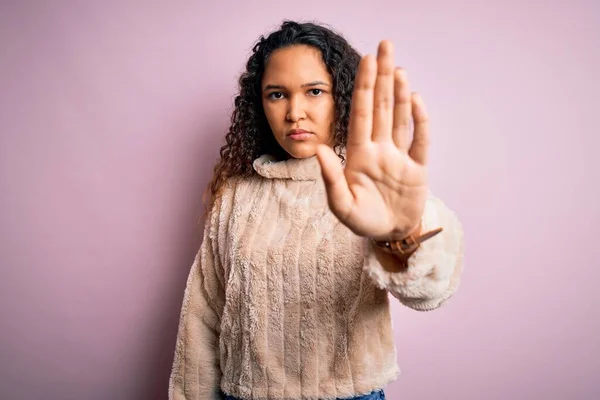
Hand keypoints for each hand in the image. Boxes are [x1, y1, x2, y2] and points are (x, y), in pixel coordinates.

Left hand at [316, 40, 428, 240]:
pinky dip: (420, 122)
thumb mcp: (342, 206)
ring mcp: (399, 157)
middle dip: (382, 77)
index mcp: (359, 154)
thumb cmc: (362, 220)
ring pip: (399, 118)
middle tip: (385, 46)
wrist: (389, 235)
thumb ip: (331, 179)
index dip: (363, 87)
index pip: (360, 114)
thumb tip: (319, 150)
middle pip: (380, 107)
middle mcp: (379, 149)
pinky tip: (415, 100)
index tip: (365, 61)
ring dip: (399, 93)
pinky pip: (420, 141)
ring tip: (398, 68)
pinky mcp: (418, 169)